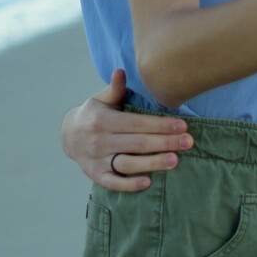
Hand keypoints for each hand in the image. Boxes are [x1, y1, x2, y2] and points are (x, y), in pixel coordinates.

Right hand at [59, 69, 193, 191]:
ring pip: (128, 164)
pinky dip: (129, 184)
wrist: (67, 136)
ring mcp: (97, 160)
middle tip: (188, 142)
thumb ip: (114, 89)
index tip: (182, 126)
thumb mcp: (100, 100)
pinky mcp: (96, 175)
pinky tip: (148, 182)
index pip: (137, 123)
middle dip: (165, 142)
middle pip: (137, 144)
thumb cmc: (93, 115)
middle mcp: (100, 140)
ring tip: (175, 160)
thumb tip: (121, 72)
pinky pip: (113, 182)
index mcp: (103, 120)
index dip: (160, 125)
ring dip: (152, 163)